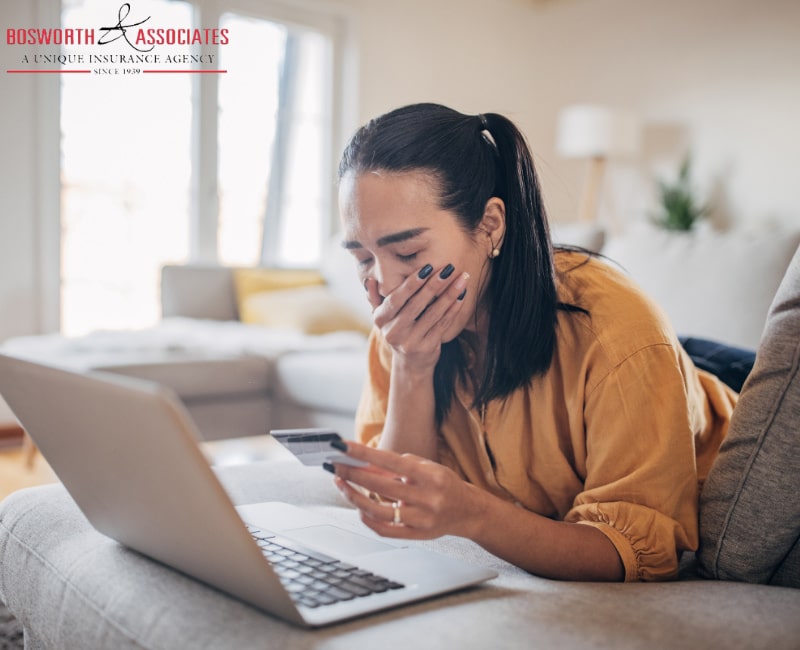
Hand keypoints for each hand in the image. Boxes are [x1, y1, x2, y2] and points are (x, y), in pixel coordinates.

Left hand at [327, 440, 485, 540]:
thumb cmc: (444, 484)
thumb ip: (397, 466)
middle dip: (352, 474)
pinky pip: (383, 530)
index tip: (342, 446)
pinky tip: (358, 506)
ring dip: (354, 496)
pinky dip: (366, 518)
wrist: (468, 511)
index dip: (363, 453)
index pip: (390, 461)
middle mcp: (427, 498)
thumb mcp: (426, 467)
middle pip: (380, 486)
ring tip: (342, 483)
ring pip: (377, 510)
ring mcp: (420, 519)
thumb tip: (365, 465)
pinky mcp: (416, 535)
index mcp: (430, 476)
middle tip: (334, 465)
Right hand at [366, 264, 468, 373]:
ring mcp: (411, 341)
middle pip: (417, 304)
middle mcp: (393, 331)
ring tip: (462, 278)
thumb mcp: (382, 317)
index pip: (396, 299)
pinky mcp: (427, 347)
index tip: (427, 268)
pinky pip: (443, 324)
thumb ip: (374, 298)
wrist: (410, 364)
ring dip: (449, 294)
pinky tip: (462, 295)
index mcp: (380, 319)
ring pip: (433, 313)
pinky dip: (453, 309)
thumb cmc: (397, 331)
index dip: (411, 284)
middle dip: (434, 284)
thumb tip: (369, 280)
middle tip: (448, 268)